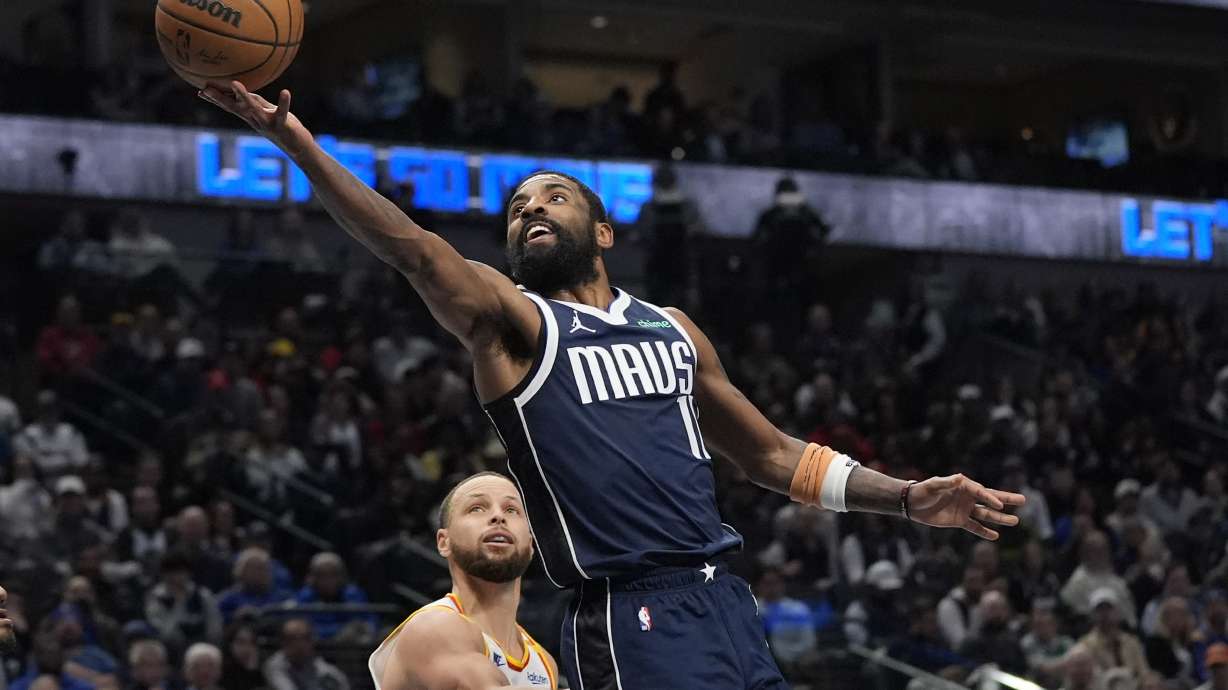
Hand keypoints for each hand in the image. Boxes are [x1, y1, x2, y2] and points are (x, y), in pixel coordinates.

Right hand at [198, 80, 312, 157]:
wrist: (298, 147)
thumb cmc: (282, 126)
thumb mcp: (266, 112)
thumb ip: (254, 102)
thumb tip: (241, 89)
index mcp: (250, 116)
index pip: (230, 106)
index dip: (215, 99)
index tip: (200, 90)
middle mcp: (255, 120)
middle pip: (234, 108)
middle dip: (219, 98)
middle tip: (205, 88)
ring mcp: (267, 123)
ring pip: (253, 109)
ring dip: (243, 97)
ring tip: (235, 83)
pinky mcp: (281, 125)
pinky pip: (282, 112)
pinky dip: (283, 102)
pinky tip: (285, 92)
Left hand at [907, 473, 1024, 539]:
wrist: (912, 504)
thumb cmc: (922, 491)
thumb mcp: (933, 485)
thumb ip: (946, 482)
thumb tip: (959, 478)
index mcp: (963, 485)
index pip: (981, 492)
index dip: (990, 498)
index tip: (1000, 504)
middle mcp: (967, 497)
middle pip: (990, 499)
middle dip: (1006, 500)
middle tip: (1023, 499)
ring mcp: (965, 509)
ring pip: (986, 514)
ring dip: (1000, 518)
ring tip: (1015, 521)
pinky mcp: (960, 521)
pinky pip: (975, 527)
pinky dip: (985, 532)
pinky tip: (996, 536)